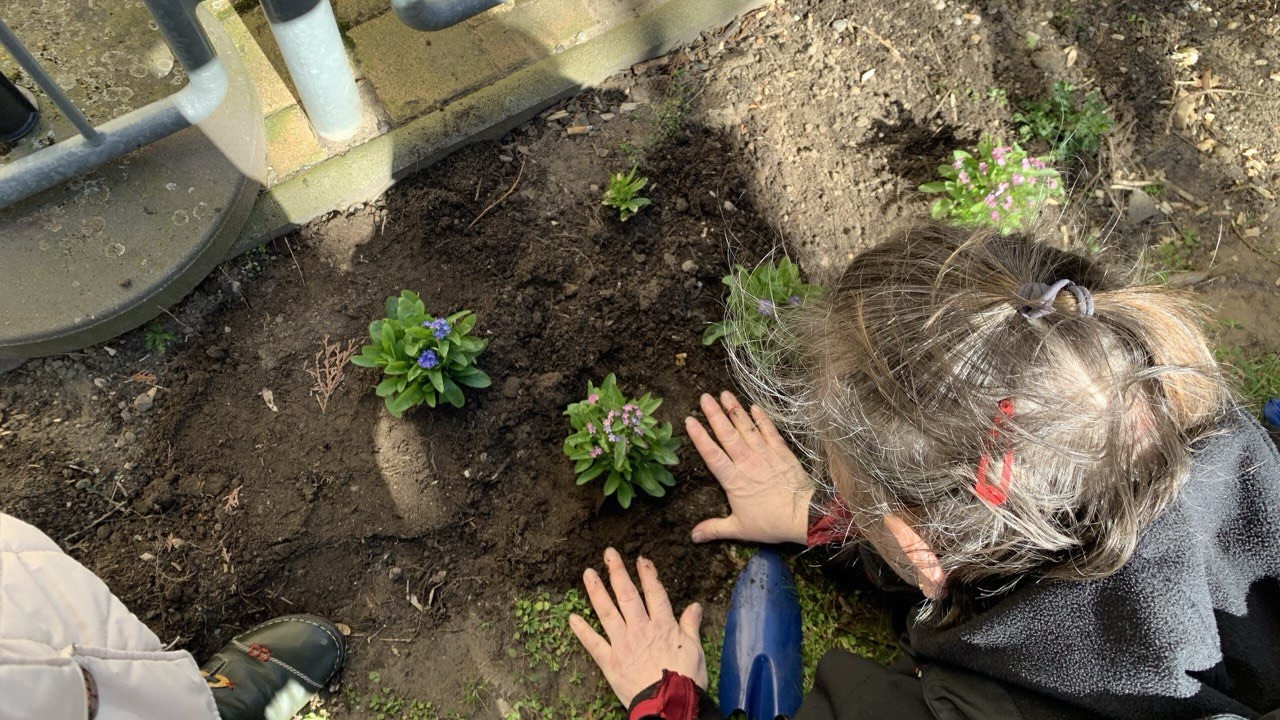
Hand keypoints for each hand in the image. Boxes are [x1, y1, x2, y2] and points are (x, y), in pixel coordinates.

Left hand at [569, 548, 706, 707]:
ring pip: (607, 612)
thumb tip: (695, 606)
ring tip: (588, 573)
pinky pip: (593, 643)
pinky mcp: (609, 662)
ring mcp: (623, 644)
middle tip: (608, 554)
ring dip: (597, 591)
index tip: (640, 559)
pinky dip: (582, 630)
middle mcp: (640, 629)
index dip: (648, 574)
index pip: (654, 593)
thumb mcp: (695, 649)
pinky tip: (571, 617)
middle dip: (617, 572)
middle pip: (627, 595)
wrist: (669, 705)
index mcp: (663, 625)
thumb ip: (691, 625)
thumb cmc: (686, 680)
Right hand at [686, 392, 812, 544]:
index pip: (712, 455)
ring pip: (746, 428)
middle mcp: (747, 463)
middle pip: (727, 435)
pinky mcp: (781, 452)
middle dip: (714, 414)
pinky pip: (769, 431)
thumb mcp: (739, 529)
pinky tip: (753, 406)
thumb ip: (714, 529)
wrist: (803, 516)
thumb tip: (693, 537)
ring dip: (734, 410)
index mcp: (733, 480)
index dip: (700, 437)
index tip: (689, 421)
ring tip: (724, 394)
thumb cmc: (770, 523)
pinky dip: (761, 418)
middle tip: (704, 397)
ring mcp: (765, 455)